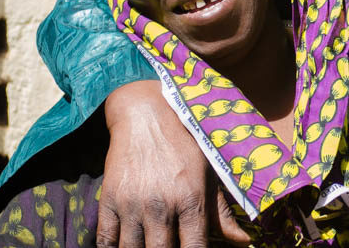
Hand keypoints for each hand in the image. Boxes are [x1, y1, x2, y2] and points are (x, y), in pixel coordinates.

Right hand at [96, 80, 251, 247]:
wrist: (147, 113)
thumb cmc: (185, 144)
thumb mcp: (209, 173)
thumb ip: (222, 212)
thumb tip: (243, 242)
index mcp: (191, 200)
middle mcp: (161, 206)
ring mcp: (132, 204)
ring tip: (150, 246)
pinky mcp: (109, 199)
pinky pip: (105, 240)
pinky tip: (125, 246)